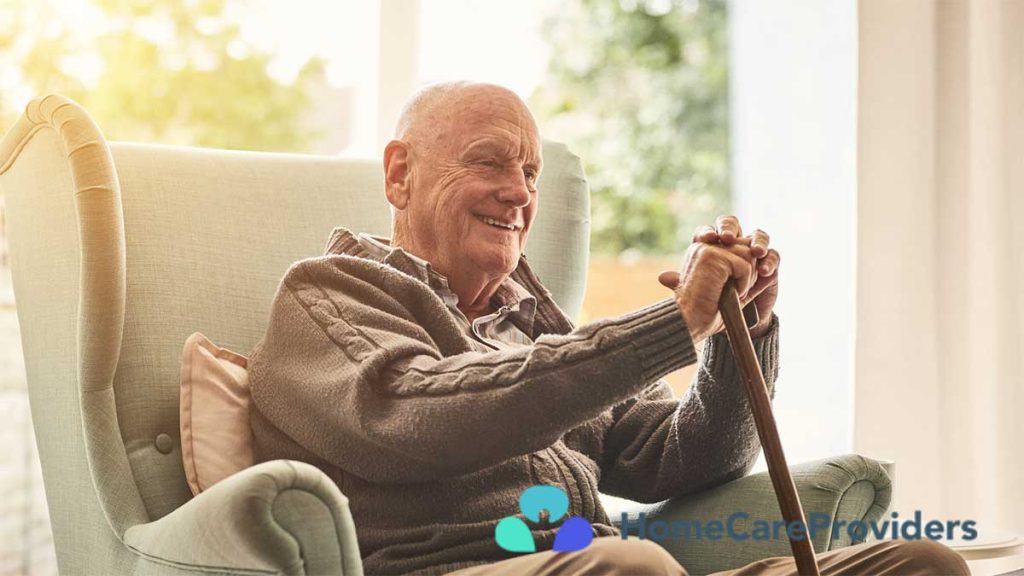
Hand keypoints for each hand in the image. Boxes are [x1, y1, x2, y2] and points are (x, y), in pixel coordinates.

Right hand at [658, 241, 757, 344]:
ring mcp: (706, 249)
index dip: (746, 261)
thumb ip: (743, 270)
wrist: (690, 325)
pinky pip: (745, 266)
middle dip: (749, 272)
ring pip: (749, 254)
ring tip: (732, 293)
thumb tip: (765, 258)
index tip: (742, 278)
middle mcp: (703, 245)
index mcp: (704, 250)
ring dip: (747, 279)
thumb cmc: (707, 312)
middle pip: (746, 247)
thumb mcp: (729, 286)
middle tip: (735, 291)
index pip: (738, 243)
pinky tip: (731, 294)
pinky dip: (744, 284)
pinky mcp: (712, 256)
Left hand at [692, 216, 779, 337]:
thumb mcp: (696, 292)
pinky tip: (764, 271)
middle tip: (727, 238)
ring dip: (757, 241)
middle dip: (730, 227)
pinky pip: (773, 257)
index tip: (708, 239)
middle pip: (733, 224)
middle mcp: (734, 244)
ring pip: (759, 235)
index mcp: (713, 246)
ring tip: (755, 252)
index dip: (708, 232)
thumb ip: (681, 283)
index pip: (710, 231)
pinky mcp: (770, 264)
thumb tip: (663, 277)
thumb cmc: (713, 299)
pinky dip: (770, 262)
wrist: (736, 317)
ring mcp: (753, 252)